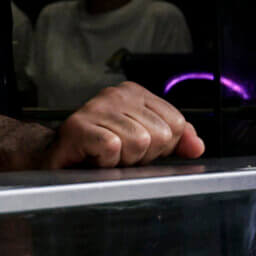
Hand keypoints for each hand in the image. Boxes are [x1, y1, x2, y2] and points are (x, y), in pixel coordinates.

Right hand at [44, 83, 205, 168]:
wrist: (58, 157)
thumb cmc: (101, 148)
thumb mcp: (147, 142)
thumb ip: (176, 140)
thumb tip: (197, 147)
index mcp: (136, 93)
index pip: (176, 124)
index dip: (161, 146)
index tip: (138, 147)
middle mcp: (117, 94)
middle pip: (160, 135)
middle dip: (143, 155)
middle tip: (119, 153)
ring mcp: (96, 107)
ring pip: (139, 142)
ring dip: (124, 160)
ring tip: (105, 155)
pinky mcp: (80, 126)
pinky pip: (113, 148)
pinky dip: (106, 161)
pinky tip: (93, 157)